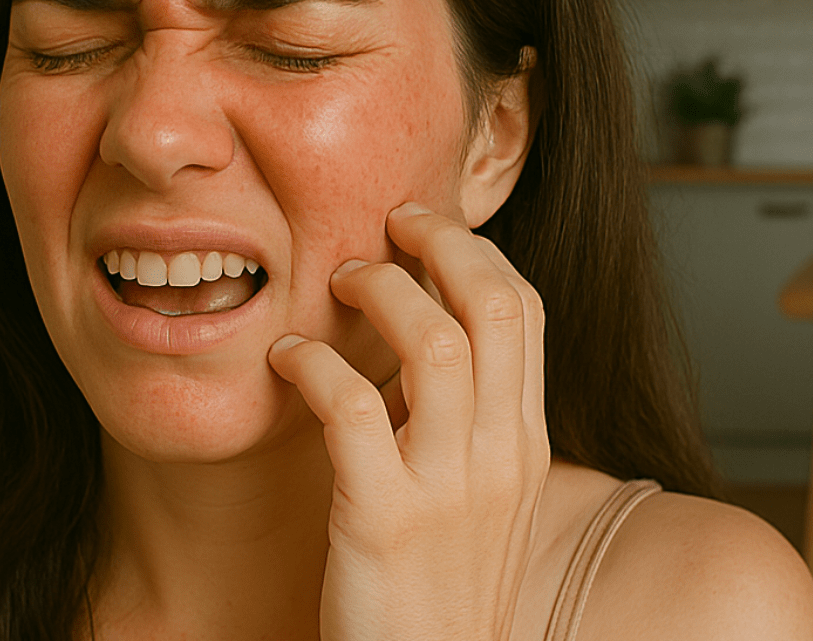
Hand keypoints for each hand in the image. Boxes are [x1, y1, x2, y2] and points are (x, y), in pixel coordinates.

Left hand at [268, 202, 549, 640]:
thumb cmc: (439, 590)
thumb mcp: (483, 502)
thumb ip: (470, 426)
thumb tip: (435, 345)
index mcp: (525, 444)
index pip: (523, 311)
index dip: (476, 252)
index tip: (427, 228)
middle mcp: (501, 457)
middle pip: (493, 306)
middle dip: (441, 243)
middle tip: (389, 224)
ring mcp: (448, 490)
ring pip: (431, 341)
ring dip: (377, 289)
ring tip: (336, 281)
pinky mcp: (382, 520)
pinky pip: (352, 406)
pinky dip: (314, 363)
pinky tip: (288, 358)